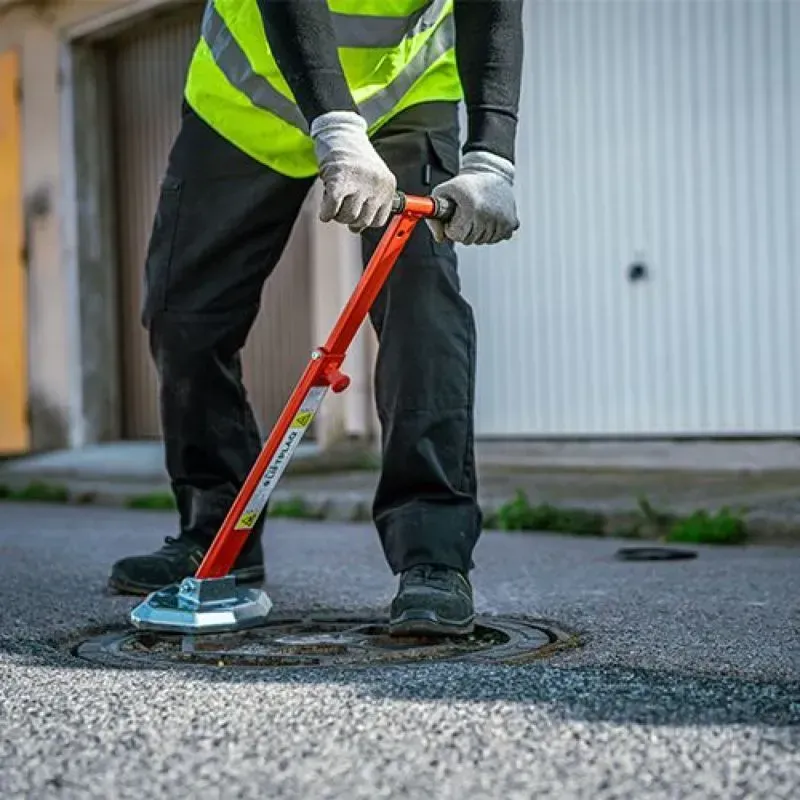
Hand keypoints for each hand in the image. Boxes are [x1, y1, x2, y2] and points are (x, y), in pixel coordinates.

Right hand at [310, 111, 396, 232]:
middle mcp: (377, 184)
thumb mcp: (372, 177)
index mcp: (388, 185)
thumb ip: (370, 200)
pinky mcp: (340, 180)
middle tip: (342, 208)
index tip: (356, 217)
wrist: (340, 131)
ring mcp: (359, 182)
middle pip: (363, 221)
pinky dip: (326, 212)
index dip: (365, 221)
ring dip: (337, 215)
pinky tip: (325, 209)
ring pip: (348, 217)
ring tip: (334, 203)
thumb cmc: (354, 155)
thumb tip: (358, 227)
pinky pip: (333, 208)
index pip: (379, 219)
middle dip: (349, 219)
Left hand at [427, 151, 518, 244]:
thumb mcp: (443, 193)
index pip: (455, 235)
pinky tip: (490, 218)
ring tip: (479, 213)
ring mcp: (501, 219)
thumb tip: (440, 238)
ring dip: (478, 231)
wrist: (492, 172)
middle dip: (464, 230)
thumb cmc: (465, 184)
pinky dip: (494, 231)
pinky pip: (498, 238)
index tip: (456, 214)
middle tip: (467, 213)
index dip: (451, 226)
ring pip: (483, 241)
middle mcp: (487, 214)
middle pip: (468, 240)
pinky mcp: (511, 222)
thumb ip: (433, 217)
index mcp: (471, 207)